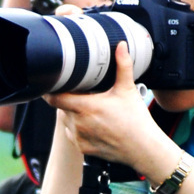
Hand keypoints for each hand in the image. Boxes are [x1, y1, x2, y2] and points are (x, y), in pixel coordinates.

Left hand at [46, 42, 173, 176]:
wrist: (142, 148)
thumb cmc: (136, 120)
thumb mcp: (128, 89)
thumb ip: (122, 65)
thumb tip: (121, 45)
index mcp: (86, 107)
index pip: (54, 98)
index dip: (51, 90)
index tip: (54, 84)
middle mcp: (78, 124)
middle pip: (61, 107)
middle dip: (68, 99)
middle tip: (82, 94)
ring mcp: (79, 137)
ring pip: (66, 121)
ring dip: (72, 113)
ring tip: (90, 109)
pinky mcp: (82, 148)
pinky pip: (72, 134)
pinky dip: (78, 128)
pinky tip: (93, 124)